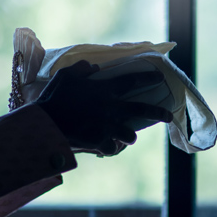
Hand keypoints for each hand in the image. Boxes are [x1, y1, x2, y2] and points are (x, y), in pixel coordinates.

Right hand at [35, 60, 172, 155]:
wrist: (47, 123)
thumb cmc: (54, 96)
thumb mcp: (66, 75)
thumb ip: (81, 68)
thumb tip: (93, 68)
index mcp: (106, 90)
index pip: (133, 81)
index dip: (148, 78)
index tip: (160, 78)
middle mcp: (112, 108)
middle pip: (143, 110)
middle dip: (159, 113)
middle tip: (169, 116)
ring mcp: (108, 127)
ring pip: (130, 135)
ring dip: (130, 135)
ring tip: (129, 136)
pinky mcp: (100, 142)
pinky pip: (112, 148)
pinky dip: (110, 148)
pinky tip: (108, 147)